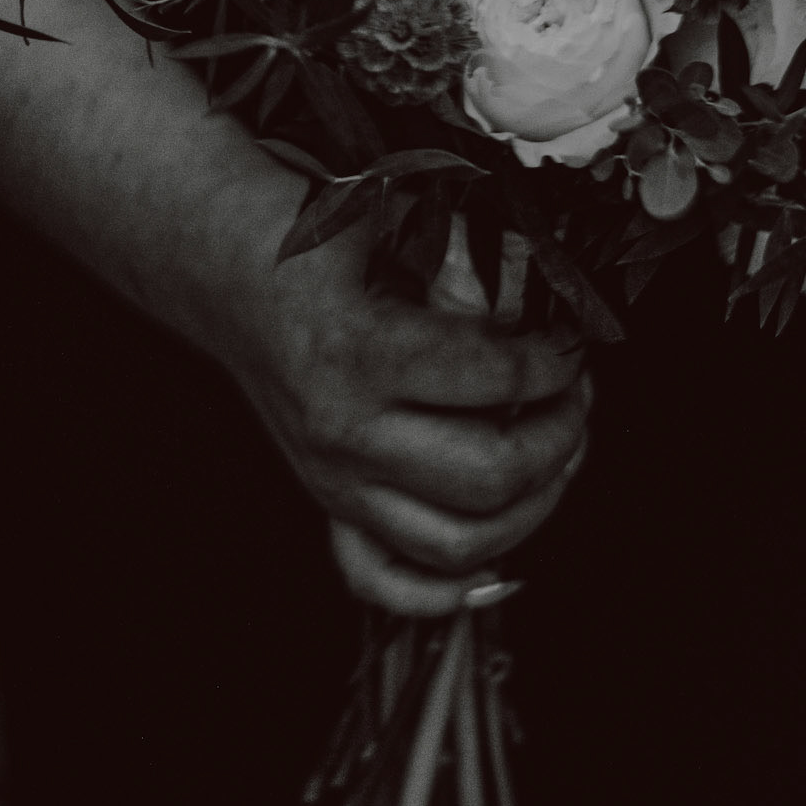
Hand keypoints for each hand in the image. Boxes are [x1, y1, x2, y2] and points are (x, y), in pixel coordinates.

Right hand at [209, 167, 591, 578]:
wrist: (228, 274)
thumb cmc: (312, 238)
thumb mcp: (390, 215)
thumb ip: (472, 255)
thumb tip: (553, 293)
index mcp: (358, 354)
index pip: (492, 379)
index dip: (555, 361)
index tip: (573, 341)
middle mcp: (343, 432)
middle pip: (488, 475)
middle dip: (560, 436)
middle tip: (578, 396)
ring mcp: (333, 480)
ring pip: (459, 542)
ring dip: (532, 507)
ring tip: (557, 455)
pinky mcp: (328, 505)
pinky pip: (386, 582)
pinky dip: (448, 589)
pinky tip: (502, 562)